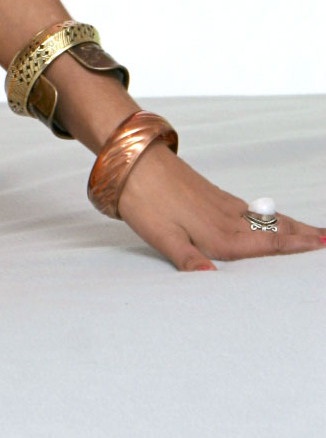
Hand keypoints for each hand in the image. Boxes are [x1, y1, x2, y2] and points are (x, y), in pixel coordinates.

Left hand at [114, 137, 325, 269]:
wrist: (132, 159)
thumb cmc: (144, 200)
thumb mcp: (160, 236)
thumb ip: (187, 259)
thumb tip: (210, 278)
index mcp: (217, 235)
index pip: (265, 244)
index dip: (294, 247)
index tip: (323, 246)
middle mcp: (225, 218)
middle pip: (273, 230)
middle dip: (302, 236)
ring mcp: (220, 204)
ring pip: (264, 218)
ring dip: (290, 225)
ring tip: (312, 231)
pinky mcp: (211, 194)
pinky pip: (250, 209)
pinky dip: (269, 216)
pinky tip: (270, 218)